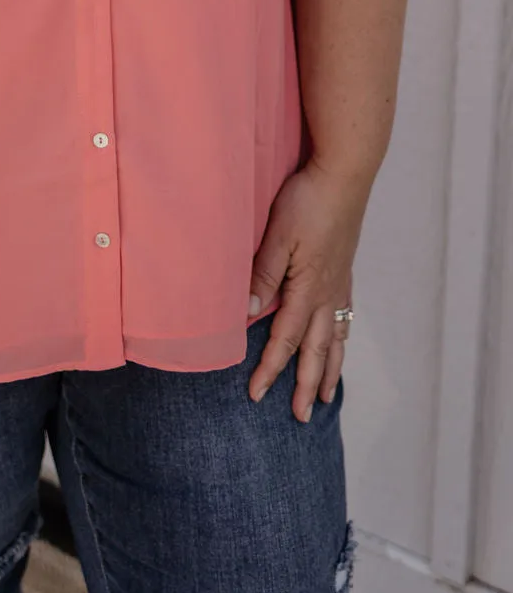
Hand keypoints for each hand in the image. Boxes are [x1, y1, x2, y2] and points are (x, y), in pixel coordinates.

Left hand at [247, 157, 368, 422]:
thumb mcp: (277, 237)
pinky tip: (340, 342)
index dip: (269, 369)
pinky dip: (342, 339)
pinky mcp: (345, 270)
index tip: (256, 396)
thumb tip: (248, 316)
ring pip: (335, 338)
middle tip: (302, 417)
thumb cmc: (307, 201)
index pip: (285, 340)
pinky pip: (345, 316)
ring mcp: (340, 283)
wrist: (344, 174)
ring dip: (329, 369)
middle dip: (306, 385)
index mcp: (307, 289)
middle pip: (315, 350)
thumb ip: (262, 277)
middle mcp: (327, 294)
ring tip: (328, 395)